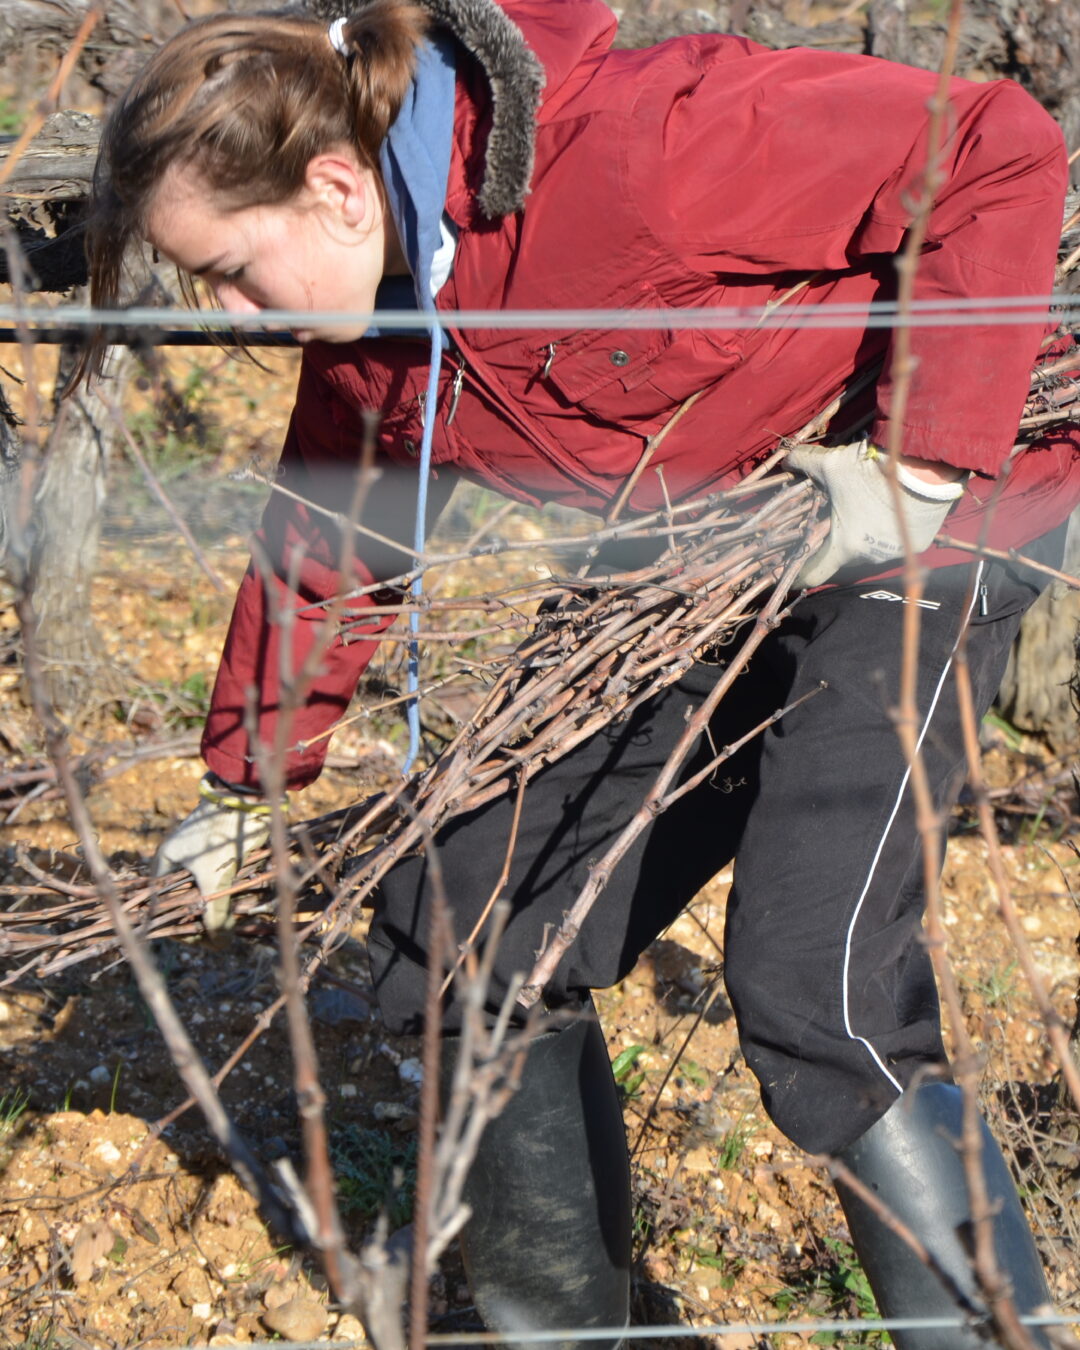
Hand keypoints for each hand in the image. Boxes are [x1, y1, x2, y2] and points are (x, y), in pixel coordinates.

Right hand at [152, 775, 273, 932]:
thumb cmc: (222, 834)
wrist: (247, 798)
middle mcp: (178, 863)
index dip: (182, 929)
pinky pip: (222, 884)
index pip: (163, 908)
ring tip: (233, 925)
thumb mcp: (215, 877)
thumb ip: (215, 913)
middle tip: (222, 936)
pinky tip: (242, 908)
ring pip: (206, 895)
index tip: (204, 942)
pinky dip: (231, 896)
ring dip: (218, 911)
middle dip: (203, 922)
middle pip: (187, 903)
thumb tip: (219, 943)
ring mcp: (199, 860)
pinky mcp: (220, 856)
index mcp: (165, 864)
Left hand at [786, 439, 966, 587]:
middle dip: (836, 540)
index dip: (800, 572)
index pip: (814, 574)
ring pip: (870, 548)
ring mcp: (895, 552)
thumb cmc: (872, 471)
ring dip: (863, 533)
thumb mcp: (831, 464)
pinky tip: (890, 507)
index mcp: (844, 546)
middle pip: (843, 555)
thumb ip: (803, 463)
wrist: (925, 468)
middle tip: (834, 516)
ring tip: (865, 507)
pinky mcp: (917, 545)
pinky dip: (888, 528)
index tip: (792, 565)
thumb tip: (786, 460)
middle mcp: (869, 557)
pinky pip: (895, 540)